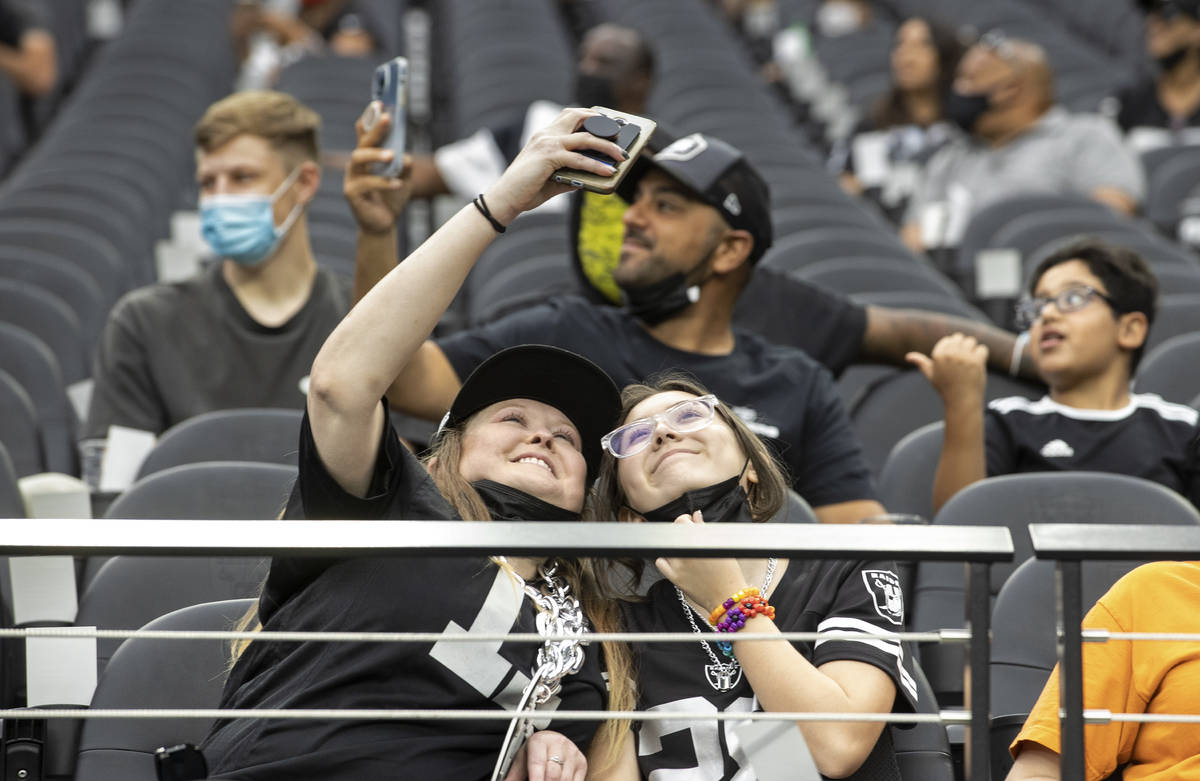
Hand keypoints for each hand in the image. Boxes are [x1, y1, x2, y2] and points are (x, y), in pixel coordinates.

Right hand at [344, 101, 412, 234]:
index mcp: (368, 156)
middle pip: (362, 142)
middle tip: (388, 119)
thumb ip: (405, 165)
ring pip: (357, 158)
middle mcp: (357, 164)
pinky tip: (397, 183)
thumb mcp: (404, 178)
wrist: (383, 224)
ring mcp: (352, 178)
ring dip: (375, 155)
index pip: (365, 132)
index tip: (380, 103)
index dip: (370, 117)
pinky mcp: (351, 194)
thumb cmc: (392, 198)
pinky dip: (383, 182)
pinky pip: (366, 184)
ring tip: (392, 156)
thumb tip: (404, 156)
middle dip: (375, 129)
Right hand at [482, 108, 627, 224]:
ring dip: (607, 147)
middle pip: (579, 116)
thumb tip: (590, 178)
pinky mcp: (548, 157)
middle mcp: (546, 135)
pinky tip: (608, 172)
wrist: (505, 199)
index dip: (591, 116)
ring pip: (585, 138)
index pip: (570, 116)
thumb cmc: (526, 190)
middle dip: (602, 123)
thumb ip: (570, 175)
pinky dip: (595, 165)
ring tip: (622, 156)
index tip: (609, 122)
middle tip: (620, 133)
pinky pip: (579, 159)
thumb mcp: (552, 180)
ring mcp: (547, 144)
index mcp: (545, 136)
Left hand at [503, 729, 586, 780]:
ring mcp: (572, 753)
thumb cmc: (536, 751)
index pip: (537, 762)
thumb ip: (513, 775)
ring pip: (564, 779)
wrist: (553, 740)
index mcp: (540, 741)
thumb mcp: (522, 760)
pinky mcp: (582, 762)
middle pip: (552, 774)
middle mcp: (558, 744)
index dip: (535, 778)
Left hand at [654, 511, 749, 613]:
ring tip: (687, 554)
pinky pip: (661, 561)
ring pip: (666, 546)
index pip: (681, 520)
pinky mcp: (673, 577)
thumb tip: (695, 514)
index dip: (686, 521)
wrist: (728, 597)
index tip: (690, 525)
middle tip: (691, 541)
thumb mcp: (719, 545)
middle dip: (681, 534)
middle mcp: (686, 548)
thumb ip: (704, 528)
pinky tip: (678, 562)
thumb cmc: (728, 571)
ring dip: (674, 546)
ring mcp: (678, 563)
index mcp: (698, 538)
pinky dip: (666, 560)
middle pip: (672, 532)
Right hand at [905, 333, 987, 406]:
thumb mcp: (931, 375)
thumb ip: (921, 363)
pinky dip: (982, 355)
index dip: (953, 349)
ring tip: (970, 361)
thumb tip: (908, 356)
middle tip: (963, 361)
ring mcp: (964, 357)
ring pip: (971, 341)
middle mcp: (950, 354)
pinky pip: (982, 348)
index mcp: (938, 355)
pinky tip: (978, 364)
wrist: (961, 401)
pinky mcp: (976, 361)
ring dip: (972, 349)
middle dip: (963, 346)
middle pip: (960, 337)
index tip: (954, 361)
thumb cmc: (945, 388)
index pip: (948, 339)